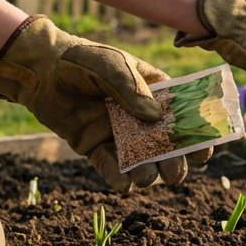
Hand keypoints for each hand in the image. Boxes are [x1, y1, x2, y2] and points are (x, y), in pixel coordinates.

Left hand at [0, 16, 211, 192]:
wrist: (41, 70)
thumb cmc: (83, 60)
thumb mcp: (112, 65)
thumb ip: (131, 89)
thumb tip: (155, 118)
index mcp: (157, 93)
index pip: (185, 116)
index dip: (198, 134)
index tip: (204, 149)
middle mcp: (142, 117)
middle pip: (168, 145)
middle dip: (175, 161)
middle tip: (174, 172)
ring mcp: (120, 134)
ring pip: (142, 160)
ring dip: (149, 173)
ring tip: (147, 178)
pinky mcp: (96, 147)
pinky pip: (111, 167)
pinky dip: (118, 178)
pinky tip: (123, 184)